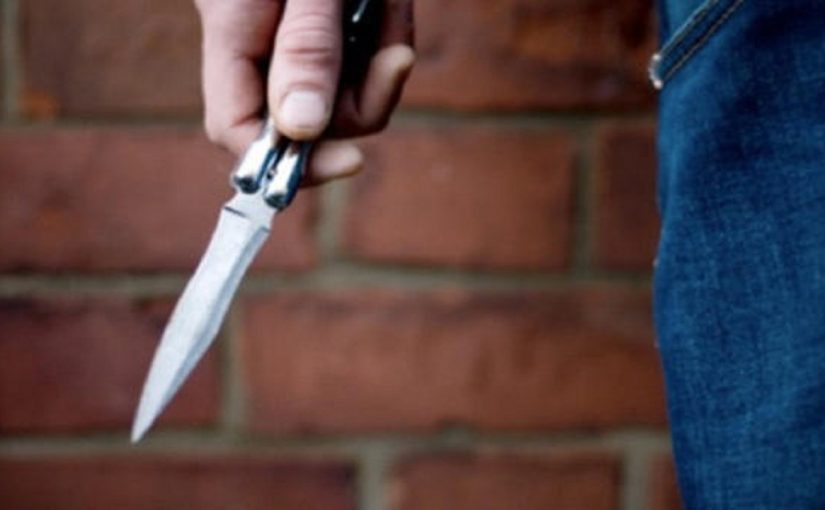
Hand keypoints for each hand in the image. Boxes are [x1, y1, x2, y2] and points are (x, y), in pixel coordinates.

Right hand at [195, 0, 414, 184]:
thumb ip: (303, 47)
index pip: (239, 129)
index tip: (351, 161)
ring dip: (381, 63)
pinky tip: (387, 1)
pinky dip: (386, 38)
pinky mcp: (329, 33)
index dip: (288, 161)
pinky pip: (361, 63)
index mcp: (232, 35)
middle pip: (305, 124)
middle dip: (360, 99)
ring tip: (387, 2)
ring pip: (341, 97)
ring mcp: (296, 43)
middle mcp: (261, 50)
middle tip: (395, 56)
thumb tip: (304, 129)